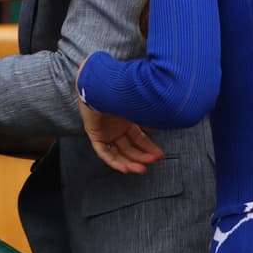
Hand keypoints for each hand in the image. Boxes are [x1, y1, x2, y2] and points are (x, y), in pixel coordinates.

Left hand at [76, 58, 162, 173]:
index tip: (159, 155)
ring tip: (141, 169)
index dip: (148, 147)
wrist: (102, 83)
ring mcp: (105, 130)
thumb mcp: (142, 107)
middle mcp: (116, 126)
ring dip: (129, 162)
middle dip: (141, 156)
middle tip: (152, 161)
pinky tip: (125, 168)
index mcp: (127, 118)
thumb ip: (151, 119)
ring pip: (117, 152)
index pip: (139, 138)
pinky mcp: (94, 133)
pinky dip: (113, 162)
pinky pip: (103, 152)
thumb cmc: (123, 92)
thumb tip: (158, 129)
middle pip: (129, 147)